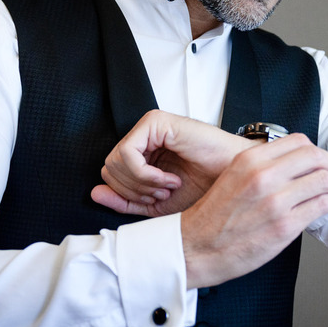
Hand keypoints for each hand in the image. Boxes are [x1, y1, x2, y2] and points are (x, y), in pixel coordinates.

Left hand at [90, 110, 255, 216]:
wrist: (232, 181)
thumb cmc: (204, 188)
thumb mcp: (156, 204)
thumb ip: (126, 201)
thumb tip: (95, 193)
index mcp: (142, 154)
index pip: (111, 176)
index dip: (129, 195)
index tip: (157, 199)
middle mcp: (143, 137)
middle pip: (109, 169)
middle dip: (134, 191)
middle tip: (163, 193)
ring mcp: (148, 127)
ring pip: (115, 162)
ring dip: (142, 184)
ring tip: (168, 185)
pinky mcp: (155, 122)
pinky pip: (128, 153)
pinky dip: (145, 175)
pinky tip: (168, 178)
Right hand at [180, 133, 327, 287]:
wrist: (196, 248)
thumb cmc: (213, 218)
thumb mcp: (233, 177)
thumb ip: (261, 167)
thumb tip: (292, 165)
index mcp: (250, 161)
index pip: (299, 141)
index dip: (315, 151)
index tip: (318, 161)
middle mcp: (264, 176)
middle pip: (317, 157)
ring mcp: (276, 201)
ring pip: (325, 180)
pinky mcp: (285, 226)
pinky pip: (322, 205)